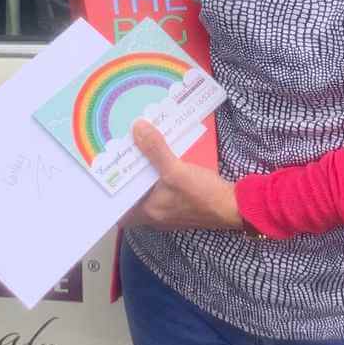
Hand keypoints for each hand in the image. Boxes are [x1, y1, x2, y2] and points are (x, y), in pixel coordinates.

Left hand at [123, 121, 243, 230]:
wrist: (235, 207)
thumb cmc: (203, 194)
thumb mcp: (176, 169)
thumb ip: (155, 149)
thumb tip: (137, 128)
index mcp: (149, 212)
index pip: (120, 211)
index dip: (111, 196)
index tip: (108, 174)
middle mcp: (156, 215)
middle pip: (134, 197)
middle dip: (129, 179)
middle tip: (122, 156)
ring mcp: (170, 211)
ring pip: (149, 193)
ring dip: (145, 176)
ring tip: (139, 152)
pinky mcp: (183, 205)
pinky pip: (163, 190)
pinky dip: (159, 177)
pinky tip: (162, 159)